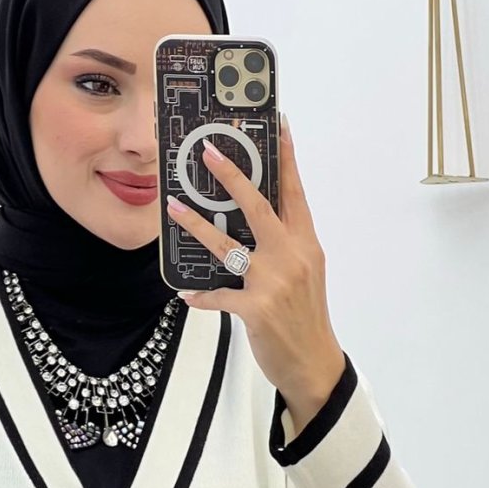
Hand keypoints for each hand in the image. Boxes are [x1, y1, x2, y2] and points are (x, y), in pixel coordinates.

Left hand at [166, 118, 345, 417]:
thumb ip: (285, 244)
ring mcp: (274, 282)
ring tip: (173, 209)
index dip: (285, 157)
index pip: (294, 192)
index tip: (277, 124)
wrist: (314, 363)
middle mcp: (292, 256)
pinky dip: (202, 295)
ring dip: (197, 226)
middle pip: (259, 206)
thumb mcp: (306, 272)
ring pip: (229, 245)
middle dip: (232, 176)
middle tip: (207, 151)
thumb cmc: (306, 316)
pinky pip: (219, 296)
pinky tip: (187, 293)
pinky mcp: (256, 309)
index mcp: (306, 243)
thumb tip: (259, 221)